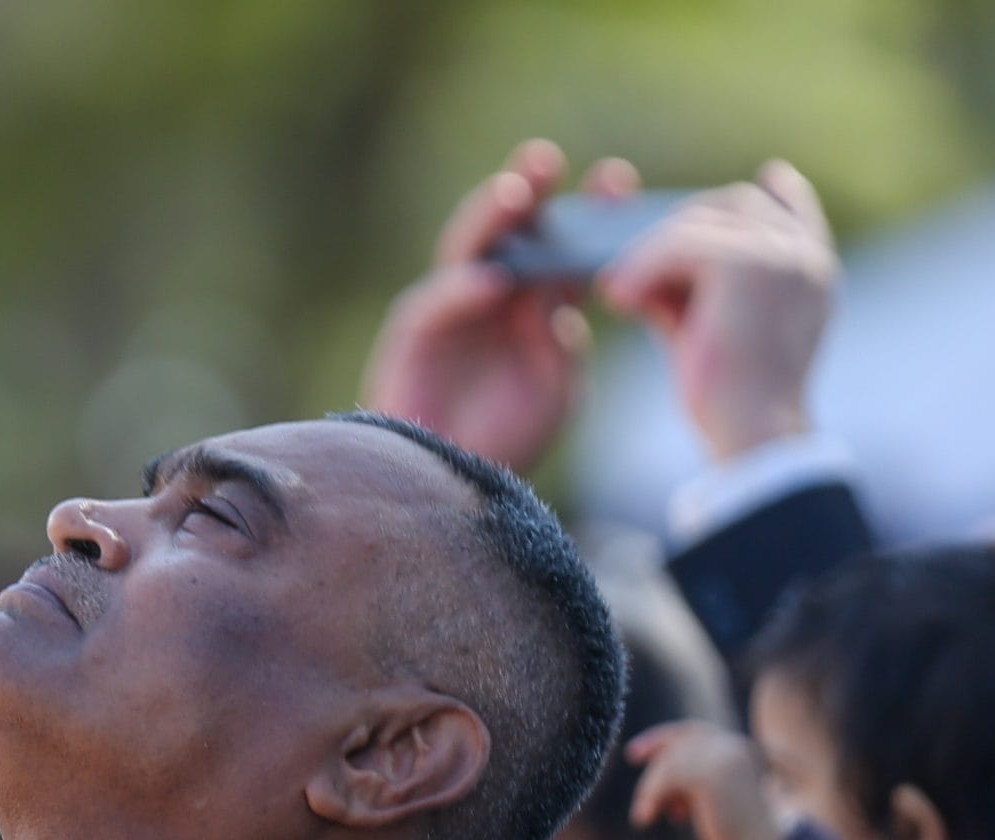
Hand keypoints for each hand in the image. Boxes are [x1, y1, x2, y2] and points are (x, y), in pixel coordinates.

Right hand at [360, 140, 636, 471]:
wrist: (454, 487)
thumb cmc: (509, 438)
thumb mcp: (557, 386)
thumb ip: (560, 337)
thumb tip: (553, 293)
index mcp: (537, 301)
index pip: (567, 244)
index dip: (591, 211)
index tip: (619, 181)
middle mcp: (494, 292)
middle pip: (512, 229)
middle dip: (528, 190)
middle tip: (546, 160)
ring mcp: (450, 308)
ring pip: (466, 249)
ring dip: (488, 219)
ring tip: (514, 194)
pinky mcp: (412, 334)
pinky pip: (434, 303)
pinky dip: (460, 290)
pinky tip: (489, 281)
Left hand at [596, 162, 836, 462]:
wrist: (752, 435)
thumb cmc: (727, 399)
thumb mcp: (708, 330)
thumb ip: (688, 291)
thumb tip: (638, 267)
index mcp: (811, 272)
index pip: (793, 208)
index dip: (777, 190)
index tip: (763, 177)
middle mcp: (805, 256)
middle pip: (731, 205)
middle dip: (676, 226)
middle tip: (628, 264)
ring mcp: (781, 255)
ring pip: (697, 223)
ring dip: (648, 253)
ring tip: (616, 294)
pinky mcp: (747, 265)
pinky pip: (679, 245)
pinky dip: (642, 269)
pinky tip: (619, 302)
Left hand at [627, 719, 785, 839]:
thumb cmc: (739, 830)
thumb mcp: (713, 797)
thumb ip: (693, 778)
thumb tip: (656, 773)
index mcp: (738, 748)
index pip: (693, 732)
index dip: (661, 738)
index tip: (634, 754)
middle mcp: (732, 747)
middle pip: (675, 745)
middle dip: (651, 763)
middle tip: (629, 784)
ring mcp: (723, 759)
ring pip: (668, 765)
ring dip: (650, 790)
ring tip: (647, 815)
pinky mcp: (712, 777)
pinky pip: (666, 779)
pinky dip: (649, 799)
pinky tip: (643, 820)